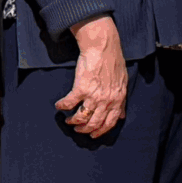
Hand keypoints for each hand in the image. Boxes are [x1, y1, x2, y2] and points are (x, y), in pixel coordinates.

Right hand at [56, 17, 128, 138]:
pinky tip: (58, 106)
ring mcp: (94, 95)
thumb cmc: (113, 62)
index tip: (93, 135)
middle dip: (85, 129)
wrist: (103, 47)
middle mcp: (107, 100)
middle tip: (78, 129)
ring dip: (72, 121)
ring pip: (81, 117)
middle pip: (94, 123)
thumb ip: (121, 100)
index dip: (101, 131)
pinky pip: (69, 103)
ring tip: (68, 120)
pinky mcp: (81, 88)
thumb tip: (122, 115)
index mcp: (118, 99)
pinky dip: (62, 106)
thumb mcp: (123, 82)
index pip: (110, 122)